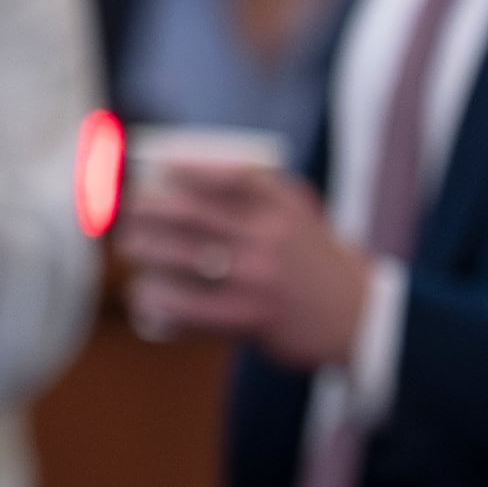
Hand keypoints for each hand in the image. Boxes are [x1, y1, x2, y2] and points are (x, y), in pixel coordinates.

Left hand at [113, 163, 373, 369]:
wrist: (362, 318)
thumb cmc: (314, 258)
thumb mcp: (298, 213)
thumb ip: (255, 190)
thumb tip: (181, 169)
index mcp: (283, 205)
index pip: (228, 175)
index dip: (185, 169)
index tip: (155, 168)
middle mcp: (271, 237)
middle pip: (194, 215)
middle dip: (150, 209)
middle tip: (126, 207)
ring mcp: (261, 278)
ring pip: (187, 260)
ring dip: (147, 250)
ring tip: (127, 245)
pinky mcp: (254, 318)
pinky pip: (195, 308)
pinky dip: (163, 301)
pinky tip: (142, 294)